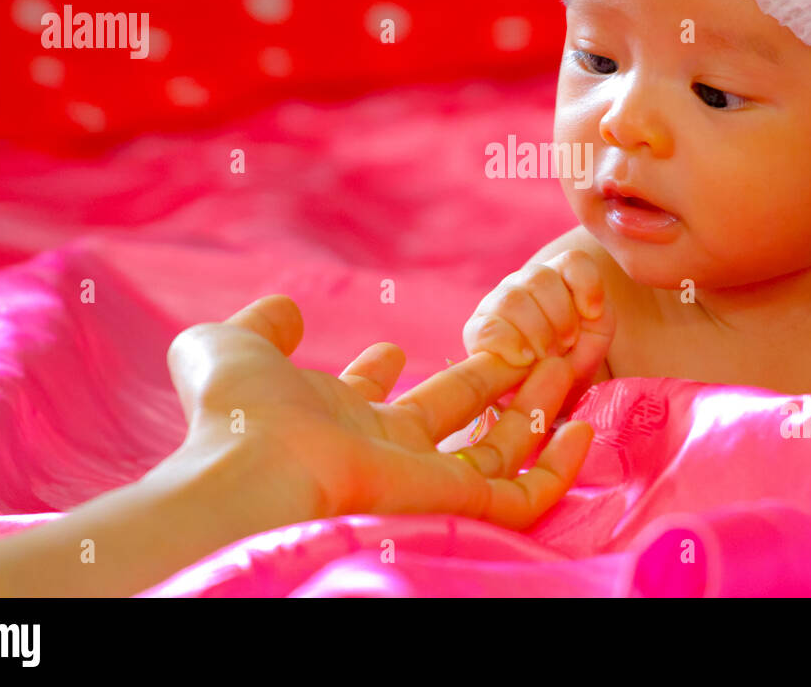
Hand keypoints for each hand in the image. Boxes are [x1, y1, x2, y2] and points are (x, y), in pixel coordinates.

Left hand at [168, 295, 595, 531]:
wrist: (254, 469)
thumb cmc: (239, 413)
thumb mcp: (229, 348)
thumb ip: (258, 327)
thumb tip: (287, 307)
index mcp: (335, 416)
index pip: (371, 397)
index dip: (382, 371)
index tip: (394, 348)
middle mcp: (384, 450)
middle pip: (448, 416)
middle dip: (484, 380)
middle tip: (522, 345)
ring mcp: (422, 479)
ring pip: (495, 451)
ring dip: (531, 409)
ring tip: (564, 364)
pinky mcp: (456, 503)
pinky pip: (523, 494)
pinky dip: (556, 469)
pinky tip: (581, 429)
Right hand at [462, 250, 615, 395]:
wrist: (545, 395)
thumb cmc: (572, 360)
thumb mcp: (595, 338)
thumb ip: (598, 315)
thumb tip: (584, 311)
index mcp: (557, 277)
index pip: (572, 261)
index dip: (587, 283)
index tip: (593, 313)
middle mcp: (523, 283)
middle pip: (540, 277)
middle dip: (560, 316)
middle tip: (566, 344)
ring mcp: (496, 303)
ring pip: (513, 299)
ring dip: (538, 332)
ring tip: (547, 357)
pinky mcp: (476, 331)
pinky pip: (489, 328)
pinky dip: (512, 345)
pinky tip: (525, 360)